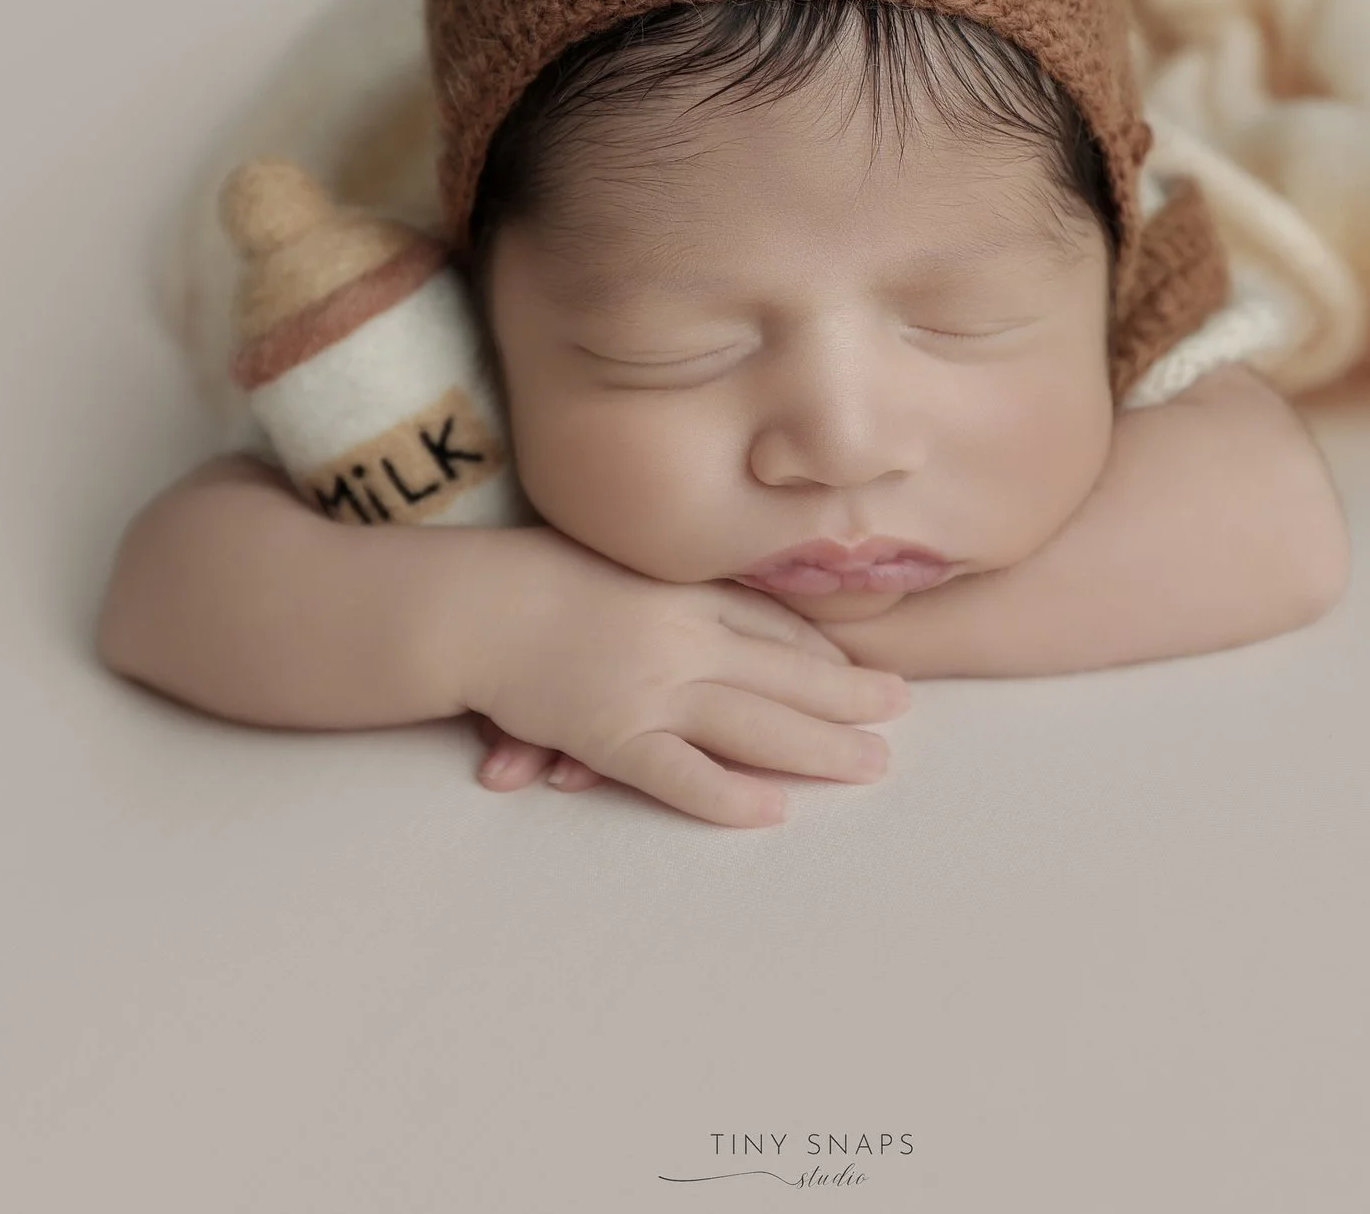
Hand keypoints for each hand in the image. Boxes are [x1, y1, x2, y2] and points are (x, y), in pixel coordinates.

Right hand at [457, 530, 909, 826]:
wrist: (466, 604)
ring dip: (821, 746)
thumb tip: (696, 599)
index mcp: (680, 590)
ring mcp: (651, 687)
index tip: (861, 664)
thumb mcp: (609, 558)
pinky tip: (775, 810)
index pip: (772, 622)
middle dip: (850, 695)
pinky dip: (731, 794)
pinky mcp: (613, 735)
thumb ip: (660, 584)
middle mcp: (681, 636)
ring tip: (873, 765)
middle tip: (903, 711)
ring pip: (755, 722)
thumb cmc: (525, 575)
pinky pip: (683, 773)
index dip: (824, 649)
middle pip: (785, 670)